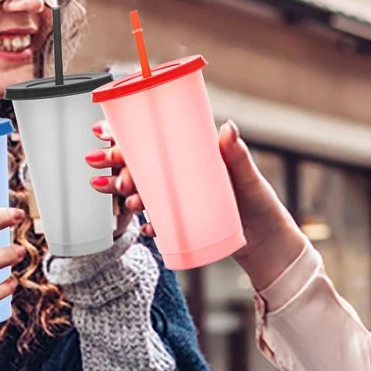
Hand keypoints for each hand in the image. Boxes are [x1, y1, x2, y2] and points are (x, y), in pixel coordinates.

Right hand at [85, 119, 308, 290]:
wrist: (266, 242)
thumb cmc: (260, 204)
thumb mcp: (248, 178)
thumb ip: (237, 156)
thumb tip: (228, 127)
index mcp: (191, 157)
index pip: (153, 143)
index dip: (126, 139)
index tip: (104, 135)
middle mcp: (180, 177)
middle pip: (141, 168)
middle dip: (118, 170)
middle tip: (113, 177)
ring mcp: (179, 201)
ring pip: (144, 194)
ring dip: (129, 197)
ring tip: (130, 202)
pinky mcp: (182, 223)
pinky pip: (158, 222)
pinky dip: (149, 225)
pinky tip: (146, 229)